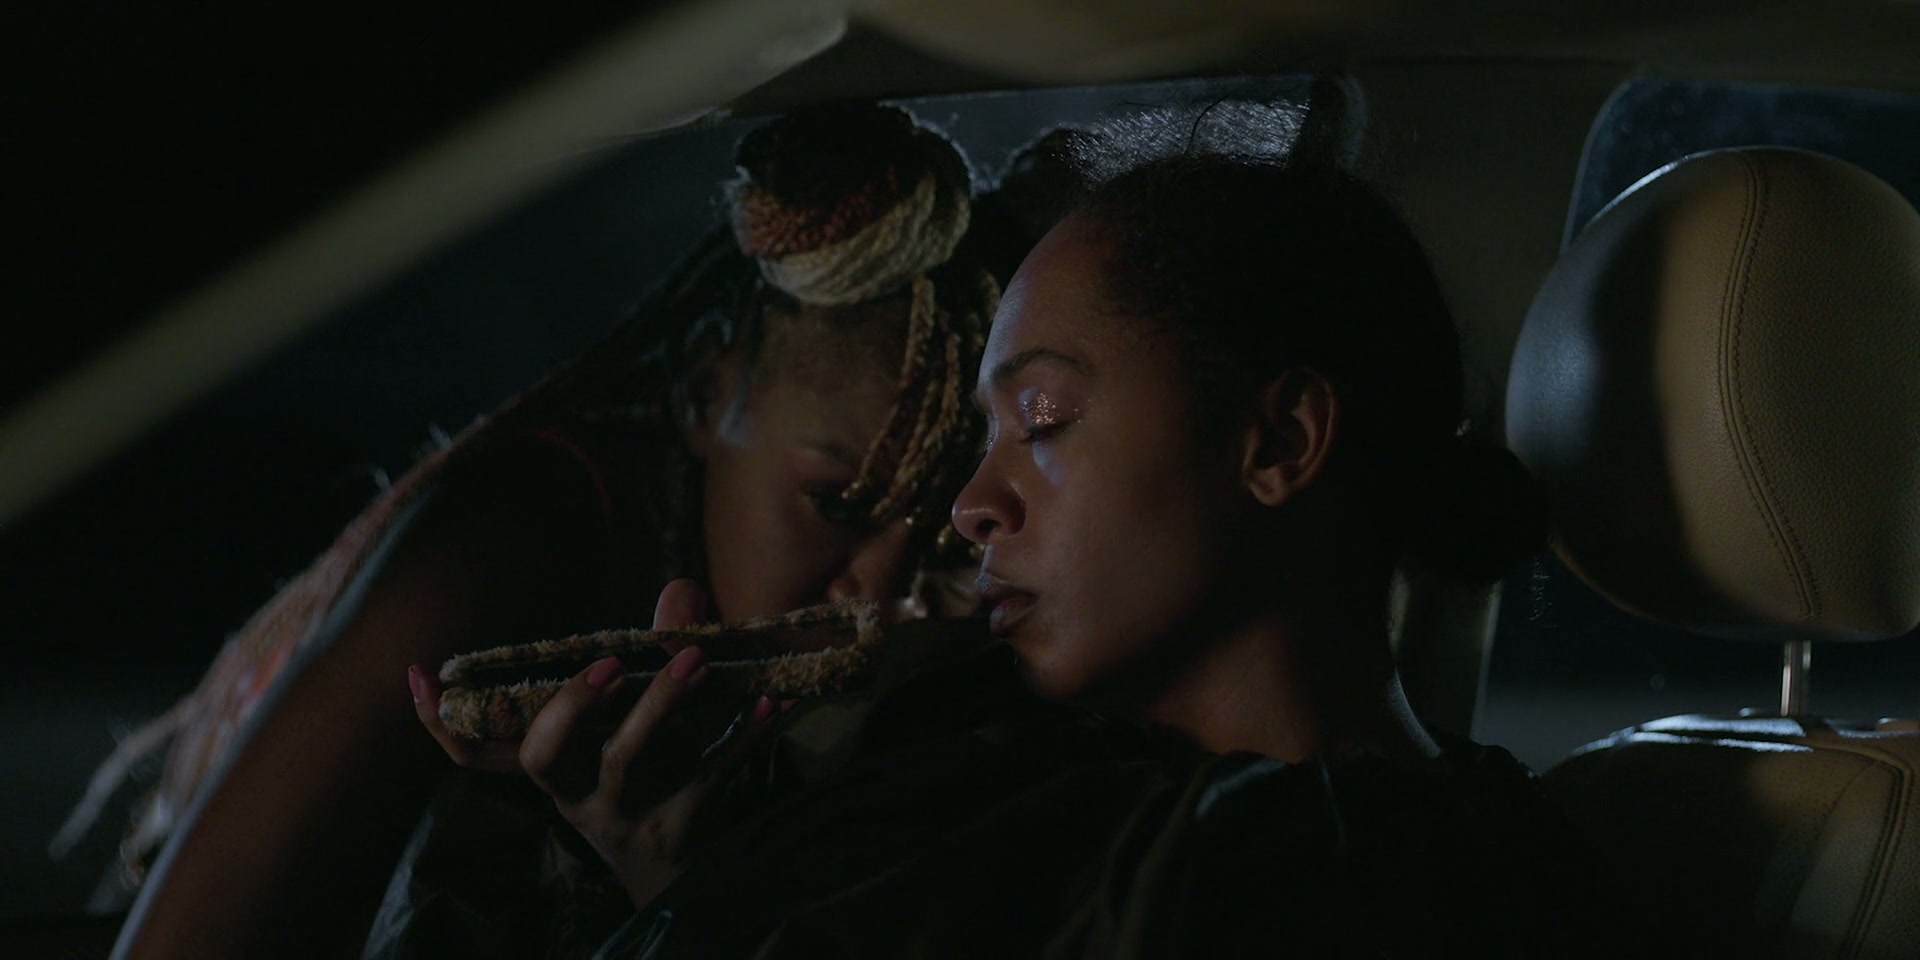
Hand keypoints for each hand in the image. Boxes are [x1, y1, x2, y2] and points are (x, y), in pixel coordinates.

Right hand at [409, 579, 778, 907]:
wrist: (694, 882)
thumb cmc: (659, 783)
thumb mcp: (646, 724)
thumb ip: (659, 654)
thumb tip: (680, 589)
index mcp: (555, 771)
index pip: (478, 754)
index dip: (439, 722)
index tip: (419, 674)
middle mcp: (578, 796)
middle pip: (547, 756)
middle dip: (571, 704)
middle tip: (612, 661)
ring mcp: (627, 817)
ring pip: (626, 763)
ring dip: (660, 707)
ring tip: (698, 660)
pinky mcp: (682, 830)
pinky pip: (710, 781)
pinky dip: (741, 740)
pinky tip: (770, 705)